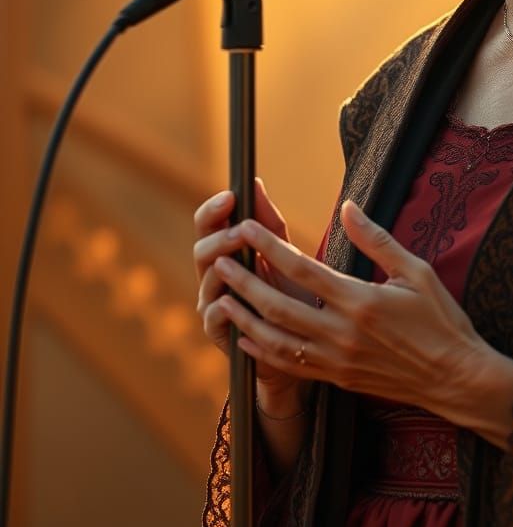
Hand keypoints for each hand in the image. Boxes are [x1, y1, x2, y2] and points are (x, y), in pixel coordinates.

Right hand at [193, 179, 314, 397]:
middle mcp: (212, 276)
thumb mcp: (282, 254)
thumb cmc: (288, 293)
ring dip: (223, 266)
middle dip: (221, 237)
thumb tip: (255, 183)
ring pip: (208, 280)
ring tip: (240, 257)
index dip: (214, 209)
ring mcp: (212, 304)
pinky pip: (214, 318)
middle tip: (242, 230)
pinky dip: (222, 306)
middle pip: (202, 250)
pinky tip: (231, 299)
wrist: (297, 342)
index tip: (231, 195)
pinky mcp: (219, 333)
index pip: (208, 225)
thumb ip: (268, 223)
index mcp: (225, 252)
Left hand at [210, 200, 512, 432]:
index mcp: (361, 301)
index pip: (303, 270)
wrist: (455, 378)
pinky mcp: (337, 378)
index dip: (269, 247)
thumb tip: (347, 207)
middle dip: (244, 282)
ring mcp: (337, 360)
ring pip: (276, 340)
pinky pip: (290, 365)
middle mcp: (342, 333)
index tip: (247, 228)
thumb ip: (377, 239)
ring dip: (244, 318)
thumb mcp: (416, 270)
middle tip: (219, 260)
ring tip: (220, 299)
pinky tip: (246, 338)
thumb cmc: (441, 319)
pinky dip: (263, 351)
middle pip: (278, 305)